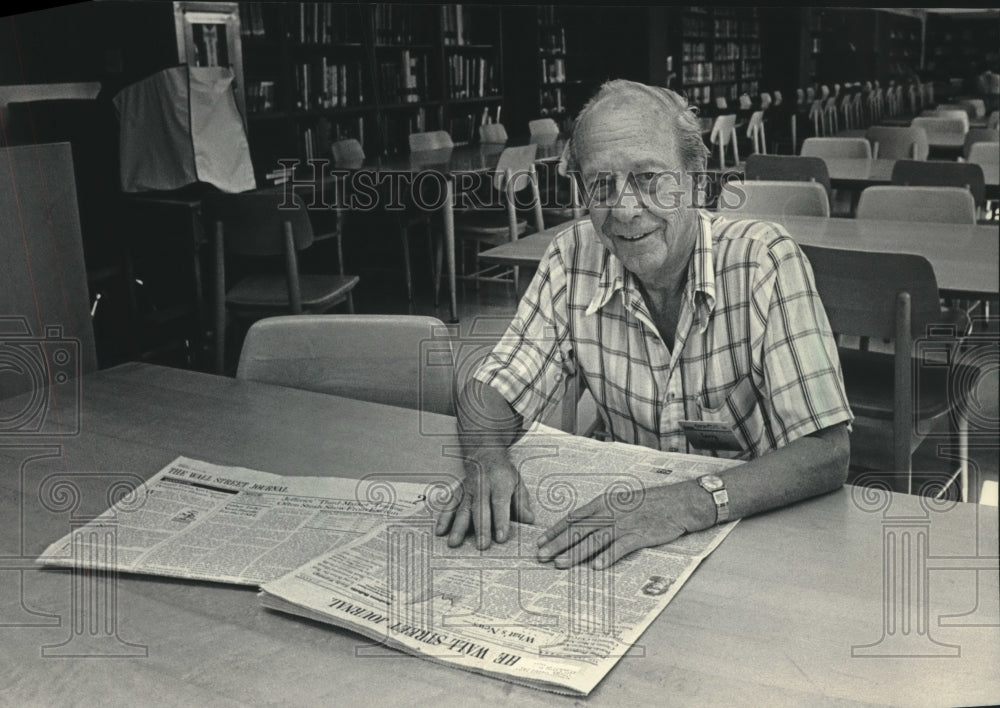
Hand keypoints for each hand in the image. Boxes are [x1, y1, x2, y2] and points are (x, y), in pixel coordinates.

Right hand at [435, 448, 534, 549]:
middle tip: (481, 546)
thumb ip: (522, 502)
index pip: (499, 502)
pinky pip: (449, 504)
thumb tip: (529, 520)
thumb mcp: (518, 482)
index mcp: (500, 482)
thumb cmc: (503, 473)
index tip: (501, 538)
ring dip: (458, 526)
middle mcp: (481, 485)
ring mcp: (467, 489)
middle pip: (480, 508)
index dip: (500, 520)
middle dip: (480, 528)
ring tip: (454, 542)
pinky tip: (440, 531)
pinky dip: (444, 518)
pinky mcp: (457, 491)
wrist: (483, 453)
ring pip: (461, 508)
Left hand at [536, 481, 708, 569]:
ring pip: (595, 540)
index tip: (539, 541)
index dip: (555, 530)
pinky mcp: (640, 535)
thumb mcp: (620, 502)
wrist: (678, 502)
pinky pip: (621, 547)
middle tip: (541, 556)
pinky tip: (597, 567)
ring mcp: (625, 524)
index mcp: (603, 503)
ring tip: (560, 564)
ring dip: (576, 553)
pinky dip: (608, 557)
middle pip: (579, 530)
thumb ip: (600, 513)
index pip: (573, 518)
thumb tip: (579, 527)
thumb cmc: (648, 503)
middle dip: (557, 544)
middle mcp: (610, 513)